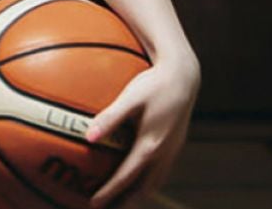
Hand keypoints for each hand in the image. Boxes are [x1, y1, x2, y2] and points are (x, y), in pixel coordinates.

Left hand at [85, 54, 200, 206]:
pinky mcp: (176, 144)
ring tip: (123, 201)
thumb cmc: (153, 84)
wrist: (184, 76)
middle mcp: (164, 153)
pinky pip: (162, 171)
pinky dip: (149, 181)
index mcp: (150, 146)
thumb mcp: (129, 98)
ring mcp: (172, 150)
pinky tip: (140, 176)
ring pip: (156, 182)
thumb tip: (87, 137)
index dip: (110, 192)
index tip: (93, 203)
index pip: (126, 177)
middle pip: (144, 188)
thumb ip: (109, 118)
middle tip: (108, 208)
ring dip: (139, 194)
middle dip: (126, 201)